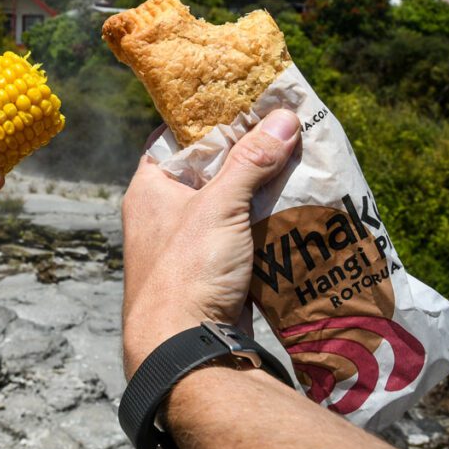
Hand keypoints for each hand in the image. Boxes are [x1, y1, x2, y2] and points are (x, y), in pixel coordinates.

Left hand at [120, 110, 300, 377]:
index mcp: (150, 188)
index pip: (174, 138)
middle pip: (207, 170)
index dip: (206, 118)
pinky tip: (294, 207)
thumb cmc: (188, 270)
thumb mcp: (219, 206)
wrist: (183, 348)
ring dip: (259, 190)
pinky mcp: (211, 270)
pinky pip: (240, 236)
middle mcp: (163, 212)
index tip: (243, 101)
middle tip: (284, 130)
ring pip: (227, 204)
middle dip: (245, 154)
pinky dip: (263, 224)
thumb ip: (250, 161)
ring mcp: (186, 244)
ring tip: (298, 162)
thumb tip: (281, 117)